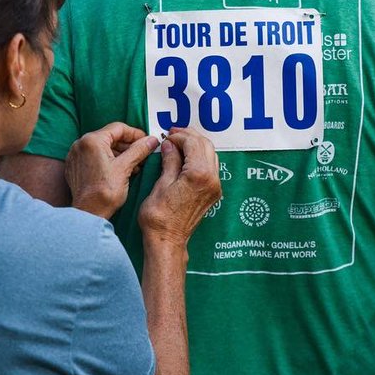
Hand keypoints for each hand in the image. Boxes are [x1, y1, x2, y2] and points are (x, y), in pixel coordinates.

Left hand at [65, 123, 160, 218]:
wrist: (88, 214)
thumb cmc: (104, 193)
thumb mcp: (126, 167)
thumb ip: (139, 150)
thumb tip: (151, 140)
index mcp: (92, 140)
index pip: (118, 128)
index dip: (135, 134)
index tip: (146, 141)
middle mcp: (80, 144)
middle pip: (110, 137)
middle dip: (128, 145)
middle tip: (142, 154)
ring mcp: (75, 155)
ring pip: (102, 147)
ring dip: (119, 153)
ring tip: (134, 164)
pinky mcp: (74, 166)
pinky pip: (94, 156)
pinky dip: (108, 160)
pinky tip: (120, 170)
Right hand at [138, 128, 221, 248]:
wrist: (168, 241)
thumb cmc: (160, 217)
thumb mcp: (161, 185)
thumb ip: (170, 161)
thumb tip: (170, 145)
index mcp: (199, 175)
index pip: (193, 143)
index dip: (179, 136)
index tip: (167, 136)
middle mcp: (212, 179)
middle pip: (206, 145)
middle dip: (190, 136)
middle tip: (173, 134)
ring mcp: (215, 187)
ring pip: (211, 155)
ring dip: (196, 145)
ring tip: (179, 143)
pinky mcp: (213, 193)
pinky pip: (211, 167)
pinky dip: (200, 157)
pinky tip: (186, 157)